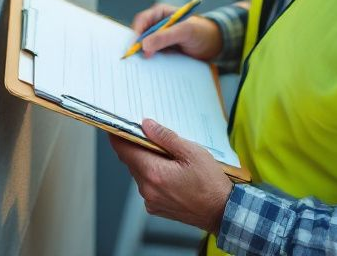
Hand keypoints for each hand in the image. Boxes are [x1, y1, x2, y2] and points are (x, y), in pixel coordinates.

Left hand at [109, 119, 233, 232]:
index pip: (125, 150)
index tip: (114, 125)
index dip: (117, 136)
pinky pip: (148, 185)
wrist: (222, 212)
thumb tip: (147, 126)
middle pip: (132, 161)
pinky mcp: (156, 207)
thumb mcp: (193, 153)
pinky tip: (170, 170)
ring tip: (167, 154)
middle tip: (148, 133)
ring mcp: (151, 200)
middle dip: (137, 146)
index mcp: (154, 173)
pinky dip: (153, 175)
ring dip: (147, 161)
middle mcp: (148, 189)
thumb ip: (166, 138)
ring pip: (140, 173)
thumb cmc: (211, 184)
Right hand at [131, 4, 222, 60]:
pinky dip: (151, 60)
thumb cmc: (202, 32)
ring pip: (145, 45)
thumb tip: (145, 44)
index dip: (137, 32)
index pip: (142, 20)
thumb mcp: (185, 32)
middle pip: (140, 33)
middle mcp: (157, 24)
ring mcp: (159, 37)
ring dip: (144, 54)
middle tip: (140, 58)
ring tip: (146, 64)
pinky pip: (152, 54)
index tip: (136, 46)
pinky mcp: (162, 49)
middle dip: (138, 45)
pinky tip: (153, 66)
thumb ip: (166, 36)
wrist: (214, 45)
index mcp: (160, 13)